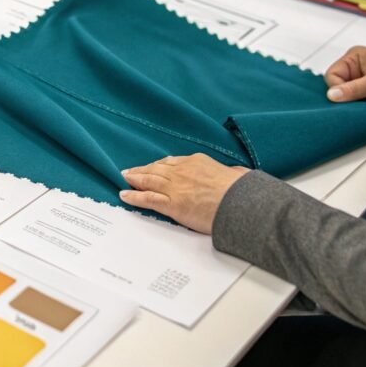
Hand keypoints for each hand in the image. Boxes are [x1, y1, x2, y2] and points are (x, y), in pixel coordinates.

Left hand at [120, 154, 248, 233]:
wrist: (240, 204)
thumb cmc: (242, 191)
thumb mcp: (238, 174)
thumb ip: (232, 172)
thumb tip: (237, 173)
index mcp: (197, 162)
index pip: (173, 162)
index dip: (161, 165)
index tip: (155, 166)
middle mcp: (182, 172)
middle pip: (157, 169)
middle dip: (143, 169)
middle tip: (131, 171)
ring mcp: (175, 188)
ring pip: (148, 180)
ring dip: (134, 179)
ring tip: (125, 178)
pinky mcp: (171, 204)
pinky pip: (147, 198)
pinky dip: (133, 196)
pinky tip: (124, 195)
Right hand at [324, 47, 365, 102]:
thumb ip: (356, 88)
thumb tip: (332, 95)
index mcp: (354, 58)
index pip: (332, 76)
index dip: (338, 90)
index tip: (350, 98)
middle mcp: (355, 68)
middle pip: (337, 87)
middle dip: (346, 98)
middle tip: (360, 103)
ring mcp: (362, 79)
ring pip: (347, 96)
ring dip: (356, 103)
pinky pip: (357, 100)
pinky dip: (362, 106)